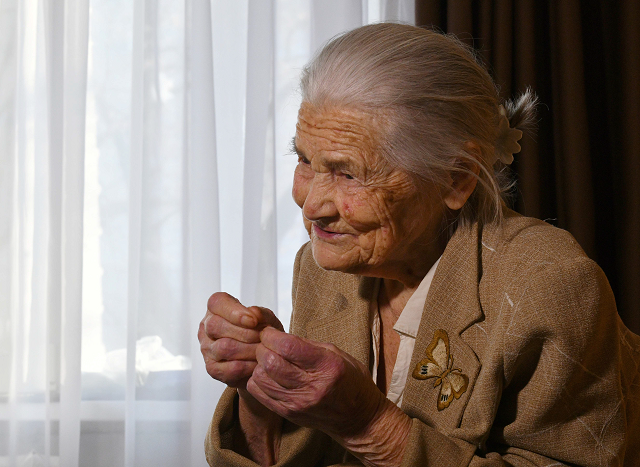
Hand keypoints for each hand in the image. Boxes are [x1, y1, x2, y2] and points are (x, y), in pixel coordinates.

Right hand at [198, 292, 282, 388]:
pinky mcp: (212, 369)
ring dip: (248, 350)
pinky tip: (257, 363)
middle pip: (216, 326)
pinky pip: (229, 368)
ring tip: (262, 350)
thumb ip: (261, 314)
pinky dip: (248, 366)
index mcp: (216, 308)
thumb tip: (253, 313)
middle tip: (262, 338)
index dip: (234, 312)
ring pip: (223, 348)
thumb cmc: (261, 332)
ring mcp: (206, 349)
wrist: (264, 357)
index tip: (253, 321)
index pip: (217, 303)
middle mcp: (206, 327)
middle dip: (244, 333)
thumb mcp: (266, 319)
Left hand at [246, 326, 386, 437]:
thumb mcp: (336, 353)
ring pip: (261, 378)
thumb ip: (307, 345)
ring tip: (268, 360)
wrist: (358, 417)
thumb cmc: (350, 382)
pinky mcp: (289, 414)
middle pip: (270, 362)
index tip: (270, 331)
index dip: (272, 335)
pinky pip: (259, 394)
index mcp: (326, 366)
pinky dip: (258, 380)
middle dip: (263, 348)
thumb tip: (279, 336)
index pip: (287, 347)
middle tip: (267, 344)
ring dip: (259, 365)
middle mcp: (311, 387)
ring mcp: (298, 403)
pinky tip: (268, 375)